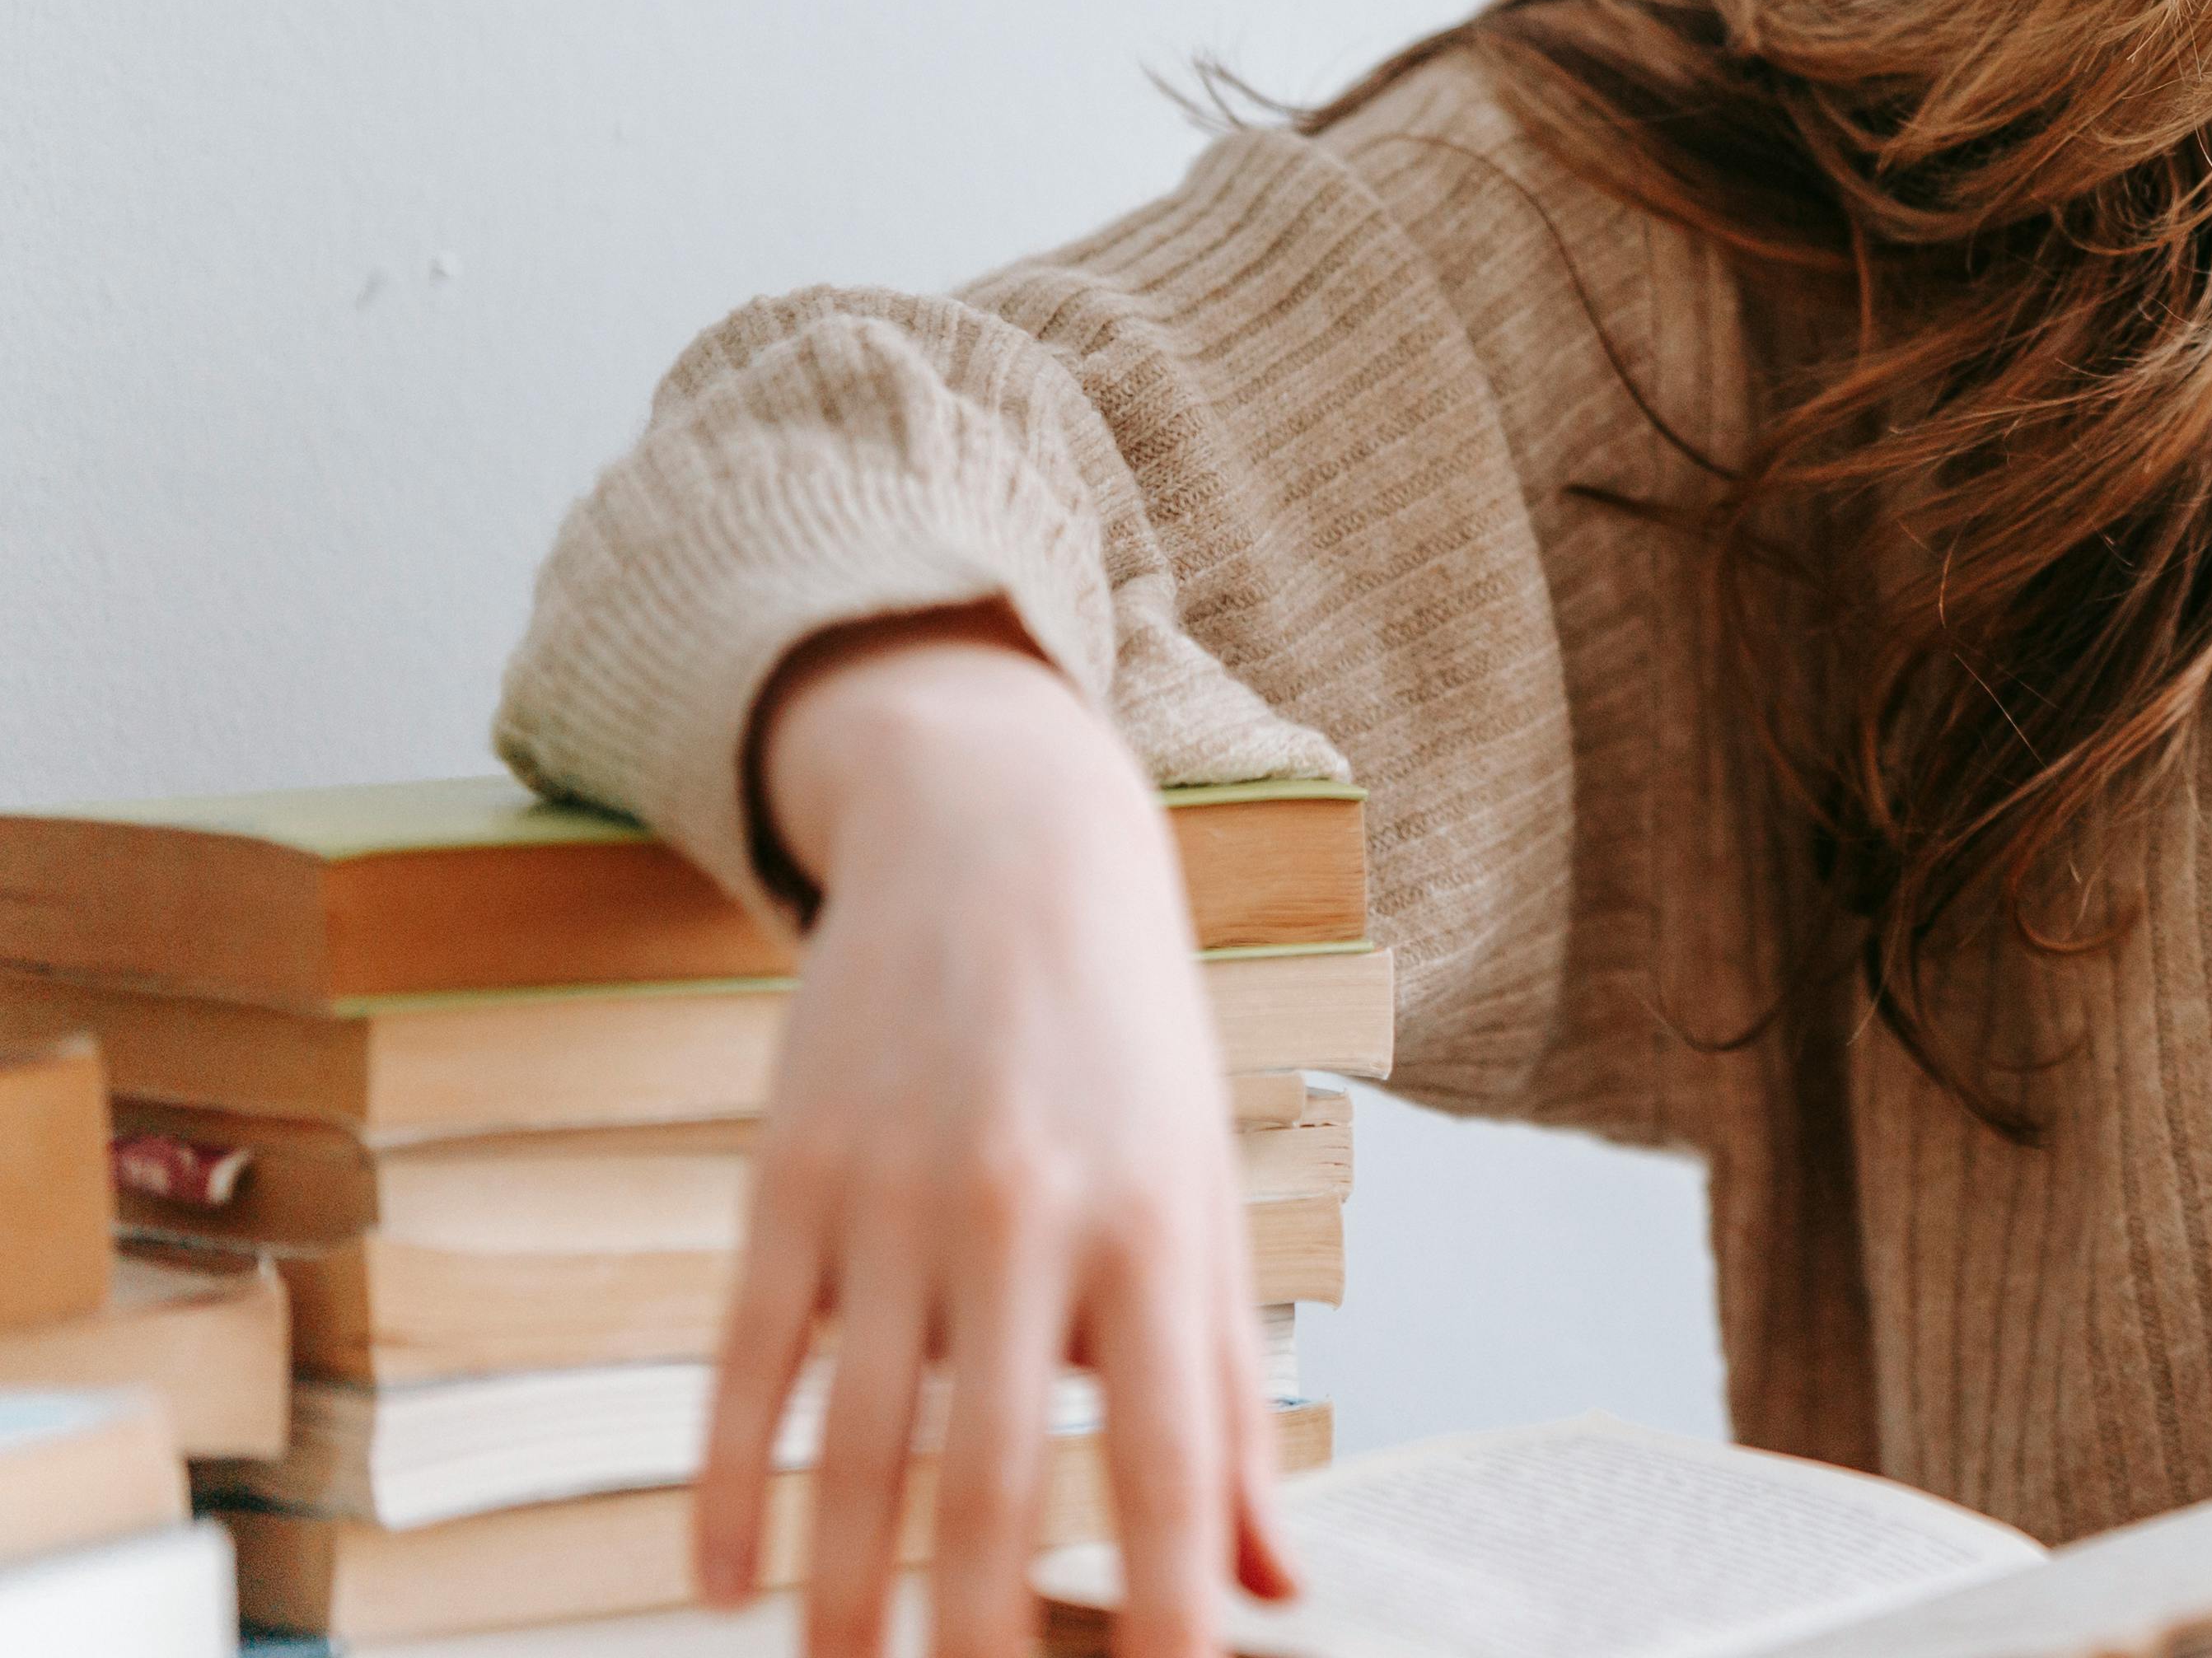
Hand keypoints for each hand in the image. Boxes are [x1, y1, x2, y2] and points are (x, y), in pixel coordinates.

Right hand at [711, 605, 1297, 1657]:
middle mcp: (1025, 1217)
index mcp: (1150, 1227)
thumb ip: (1228, 1390)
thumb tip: (1272, 1576)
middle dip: (980, 1636)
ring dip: (847, 1597)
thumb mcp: (1203, 1191)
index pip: (1164, 1455)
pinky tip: (729, 1583)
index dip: (1163, 1599)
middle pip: (991, 1478)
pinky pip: (745, 1367)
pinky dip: (730, 1489)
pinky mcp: (786, 1180)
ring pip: (857, 1446)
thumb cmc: (1126, 1041)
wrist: (1000, 842)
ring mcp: (891, 1200)